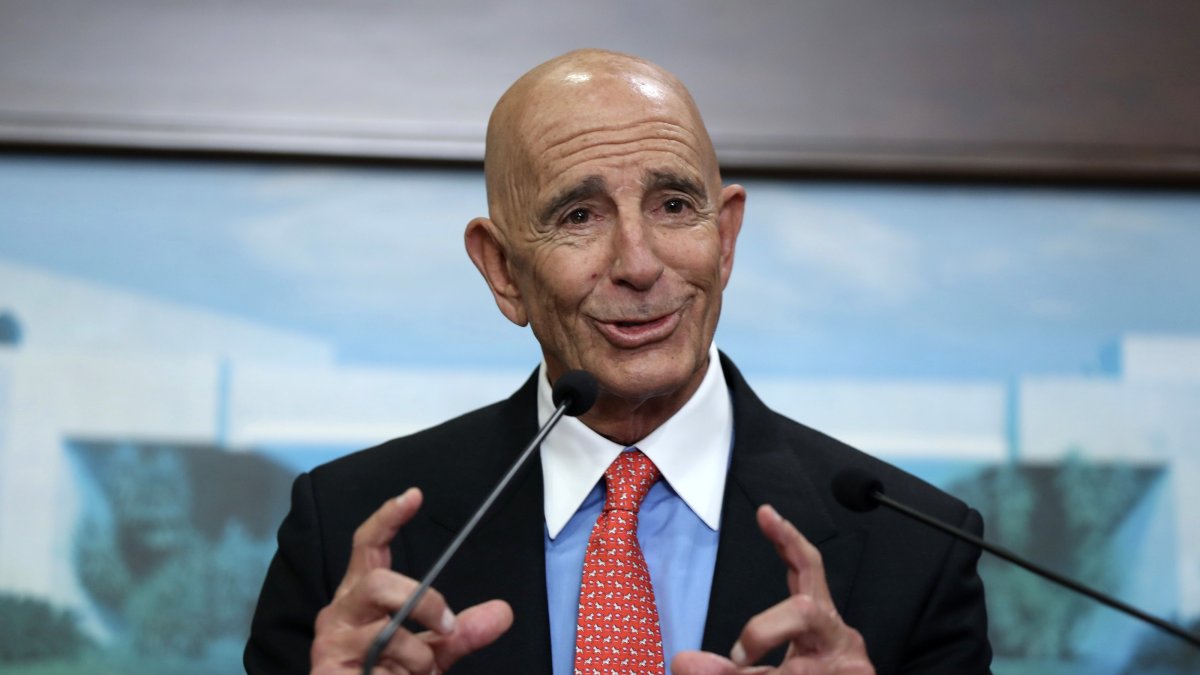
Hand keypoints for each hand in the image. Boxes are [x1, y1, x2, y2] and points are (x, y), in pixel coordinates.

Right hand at [310, 488, 512, 673]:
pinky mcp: (327, 666)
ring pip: (385, 631)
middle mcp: (342, 610)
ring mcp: (331, 639)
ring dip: (417, 655)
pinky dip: (404, 674)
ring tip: (420, 671)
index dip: (387, 518)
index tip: (414, 495)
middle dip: (423, 603)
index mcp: (363, 596)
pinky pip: (379, 660)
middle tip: (448, 626)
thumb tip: (504, 612)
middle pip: (378, 582)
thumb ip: (462, 632)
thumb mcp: (434, 652)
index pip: (368, 546)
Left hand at [671, 505, 873, 674]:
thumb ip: (727, 670)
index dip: (788, 539)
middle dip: (764, 632)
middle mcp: (838, 635)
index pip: (806, 568)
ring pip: (799, 667)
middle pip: (804, 610)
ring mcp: (852, 662)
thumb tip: (682, 661)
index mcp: (817, 623)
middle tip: (740, 656)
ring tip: (751, 671)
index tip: (764, 513)